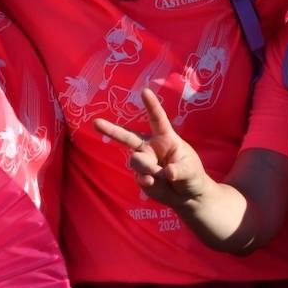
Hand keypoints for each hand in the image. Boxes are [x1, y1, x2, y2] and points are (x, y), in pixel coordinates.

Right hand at [92, 89, 211, 207]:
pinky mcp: (140, 176)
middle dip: (111, 130)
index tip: (145, 91)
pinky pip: (138, 176)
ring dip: (147, 168)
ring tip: (159, 175)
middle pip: (128, 136)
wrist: (186, 196)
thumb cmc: (191, 175)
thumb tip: (167, 172)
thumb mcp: (191, 170)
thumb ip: (180, 170)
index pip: (157, 119)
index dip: (151, 105)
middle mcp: (150, 146)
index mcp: (165, 137)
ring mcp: (143, 161)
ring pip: (136, 160)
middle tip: (95, 123)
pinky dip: (146, 181)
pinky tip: (152, 183)